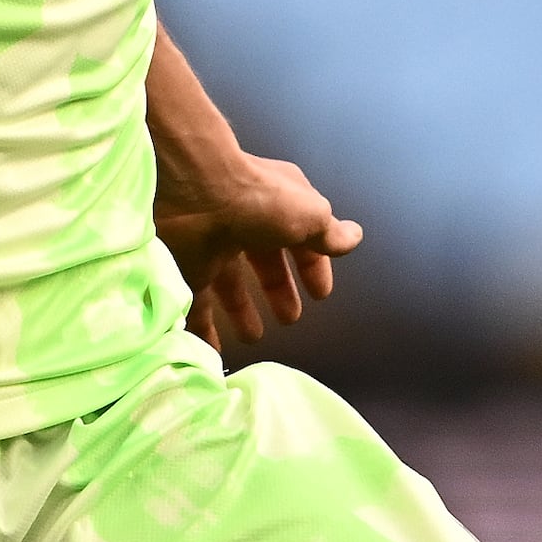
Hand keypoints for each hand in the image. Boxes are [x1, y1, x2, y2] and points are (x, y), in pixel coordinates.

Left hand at [157, 147, 360, 350]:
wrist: (194, 192)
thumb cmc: (260, 201)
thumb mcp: (309, 215)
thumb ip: (328, 233)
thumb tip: (354, 237)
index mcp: (279, 206)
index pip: (302, 240)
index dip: (313, 267)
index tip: (321, 295)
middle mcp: (246, 223)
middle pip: (264, 263)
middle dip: (278, 290)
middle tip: (288, 320)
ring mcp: (214, 245)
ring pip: (229, 283)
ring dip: (241, 311)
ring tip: (252, 337)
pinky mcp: (187, 266)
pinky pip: (196, 302)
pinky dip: (203, 326)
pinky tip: (212, 349)